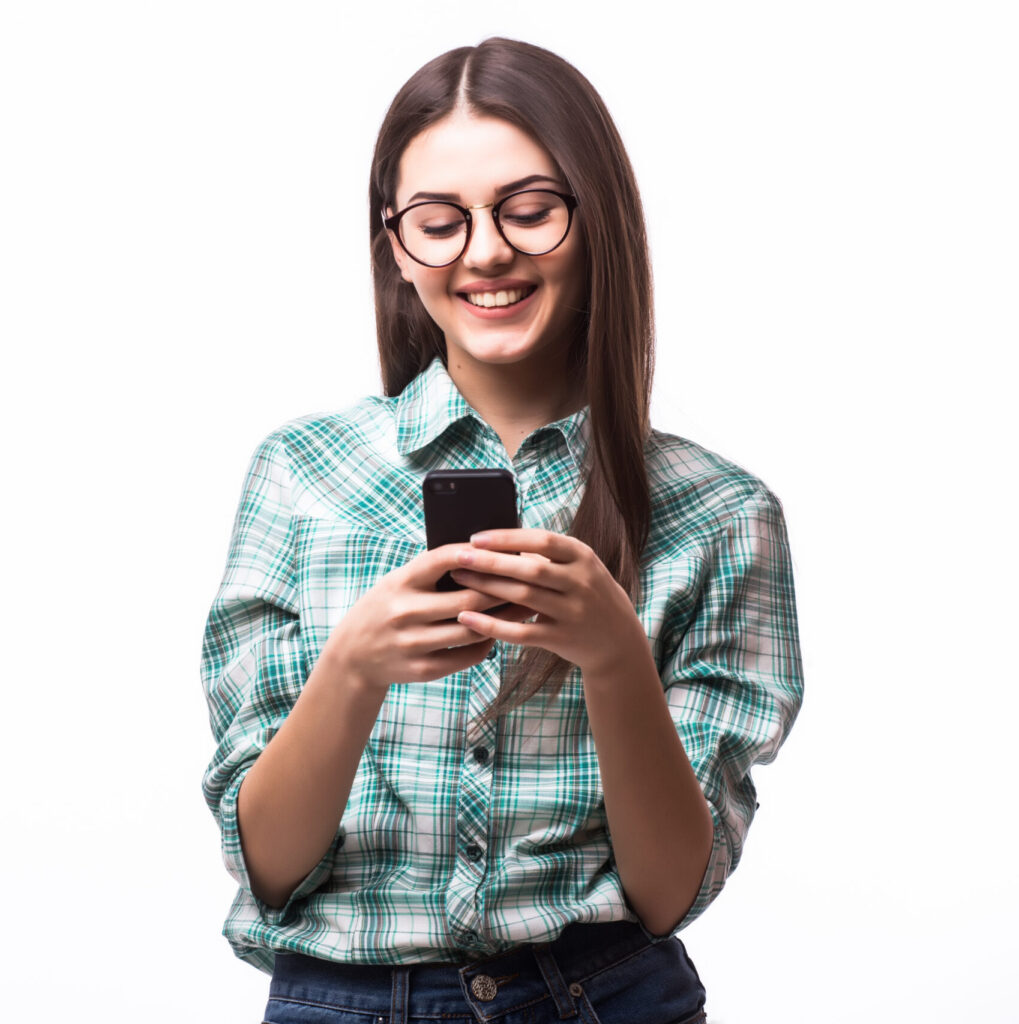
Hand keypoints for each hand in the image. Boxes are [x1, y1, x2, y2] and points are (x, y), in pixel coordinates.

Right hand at [322, 542, 534, 693]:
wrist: (353, 656)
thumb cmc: (385, 609)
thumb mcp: (397, 583)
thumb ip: (430, 571)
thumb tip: (481, 551)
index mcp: (400, 582)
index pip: (443, 559)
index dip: (476, 552)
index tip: (503, 547)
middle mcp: (405, 611)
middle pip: (468, 598)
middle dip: (503, 589)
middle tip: (530, 581)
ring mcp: (413, 643)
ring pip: (472, 629)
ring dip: (502, 619)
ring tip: (523, 607)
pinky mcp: (422, 669)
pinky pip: (466, 656)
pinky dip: (486, 644)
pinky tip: (498, 633)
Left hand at [448, 529, 647, 676]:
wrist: (618, 640)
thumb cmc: (587, 594)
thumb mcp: (578, 567)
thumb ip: (545, 555)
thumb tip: (496, 540)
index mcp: (583, 557)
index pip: (542, 540)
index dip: (507, 538)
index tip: (476, 537)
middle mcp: (581, 582)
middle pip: (530, 568)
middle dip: (491, 561)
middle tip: (459, 557)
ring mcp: (573, 612)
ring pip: (524, 597)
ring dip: (487, 588)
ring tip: (459, 580)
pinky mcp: (562, 638)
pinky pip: (521, 632)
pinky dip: (492, 626)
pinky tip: (467, 619)